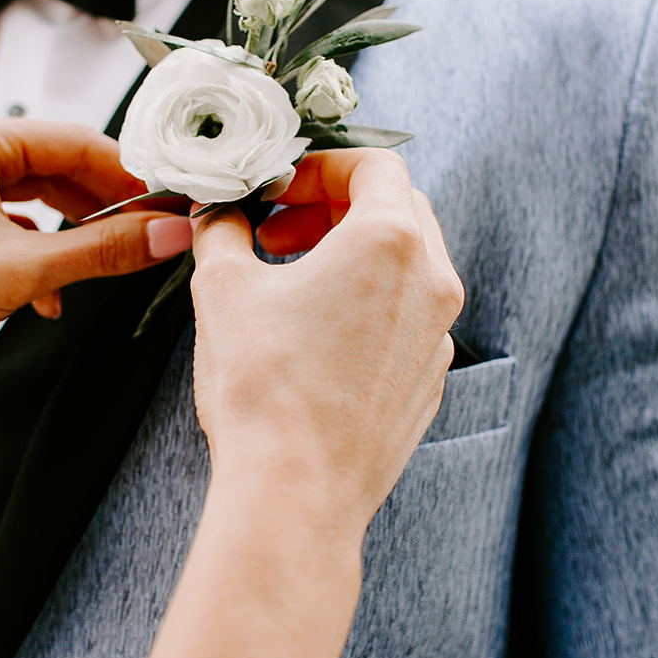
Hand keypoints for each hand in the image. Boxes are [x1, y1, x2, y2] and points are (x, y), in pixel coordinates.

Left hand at [0, 112, 192, 391]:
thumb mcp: (20, 272)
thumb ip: (102, 250)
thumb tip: (166, 233)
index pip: (74, 141)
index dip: (129, 175)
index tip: (169, 202)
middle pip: (57, 166)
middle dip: (104, 206)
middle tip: (152, 233)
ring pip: (36, 197)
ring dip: (72, 234)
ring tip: (110, 262)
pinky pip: (9, 223)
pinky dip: (38, 253)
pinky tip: (53, 294)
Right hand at [190, 149, 461, 548]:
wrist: (296, 492)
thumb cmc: (265, 389)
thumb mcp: (222, 288)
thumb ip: (223, 232)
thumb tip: (220, 217)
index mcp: (391, 241)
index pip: (375, 165)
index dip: (321, 166)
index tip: (281, 188)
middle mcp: (432, 282)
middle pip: (399, 210)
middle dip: (336, 208)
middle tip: (280, 231)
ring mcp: (437, 336)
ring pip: (408, 267)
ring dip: (354, 257)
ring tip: (293, 282)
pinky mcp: (429, 381)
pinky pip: (407, 320)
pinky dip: (370, 306)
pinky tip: (317, 335)